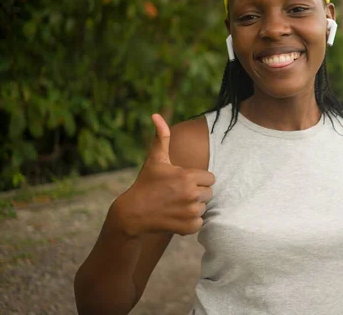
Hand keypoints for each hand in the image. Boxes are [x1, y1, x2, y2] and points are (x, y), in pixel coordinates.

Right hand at [114, 114, 214, 236]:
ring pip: (204, 208)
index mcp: (187, 176)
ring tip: (176, 205)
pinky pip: (200, 223)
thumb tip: (156, 114)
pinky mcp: (188, 227)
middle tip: (179, 194)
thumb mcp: (155, 159)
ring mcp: (190, 212)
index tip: (183, 182)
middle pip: (209, 193)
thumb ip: (162, 136)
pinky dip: (190, 222)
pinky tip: (176, 217)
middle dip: (197, 193)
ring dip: (193, 207)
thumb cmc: (146, 183)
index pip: (210, 178)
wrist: (133, 213)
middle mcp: (191, 194)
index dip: (198, 180)